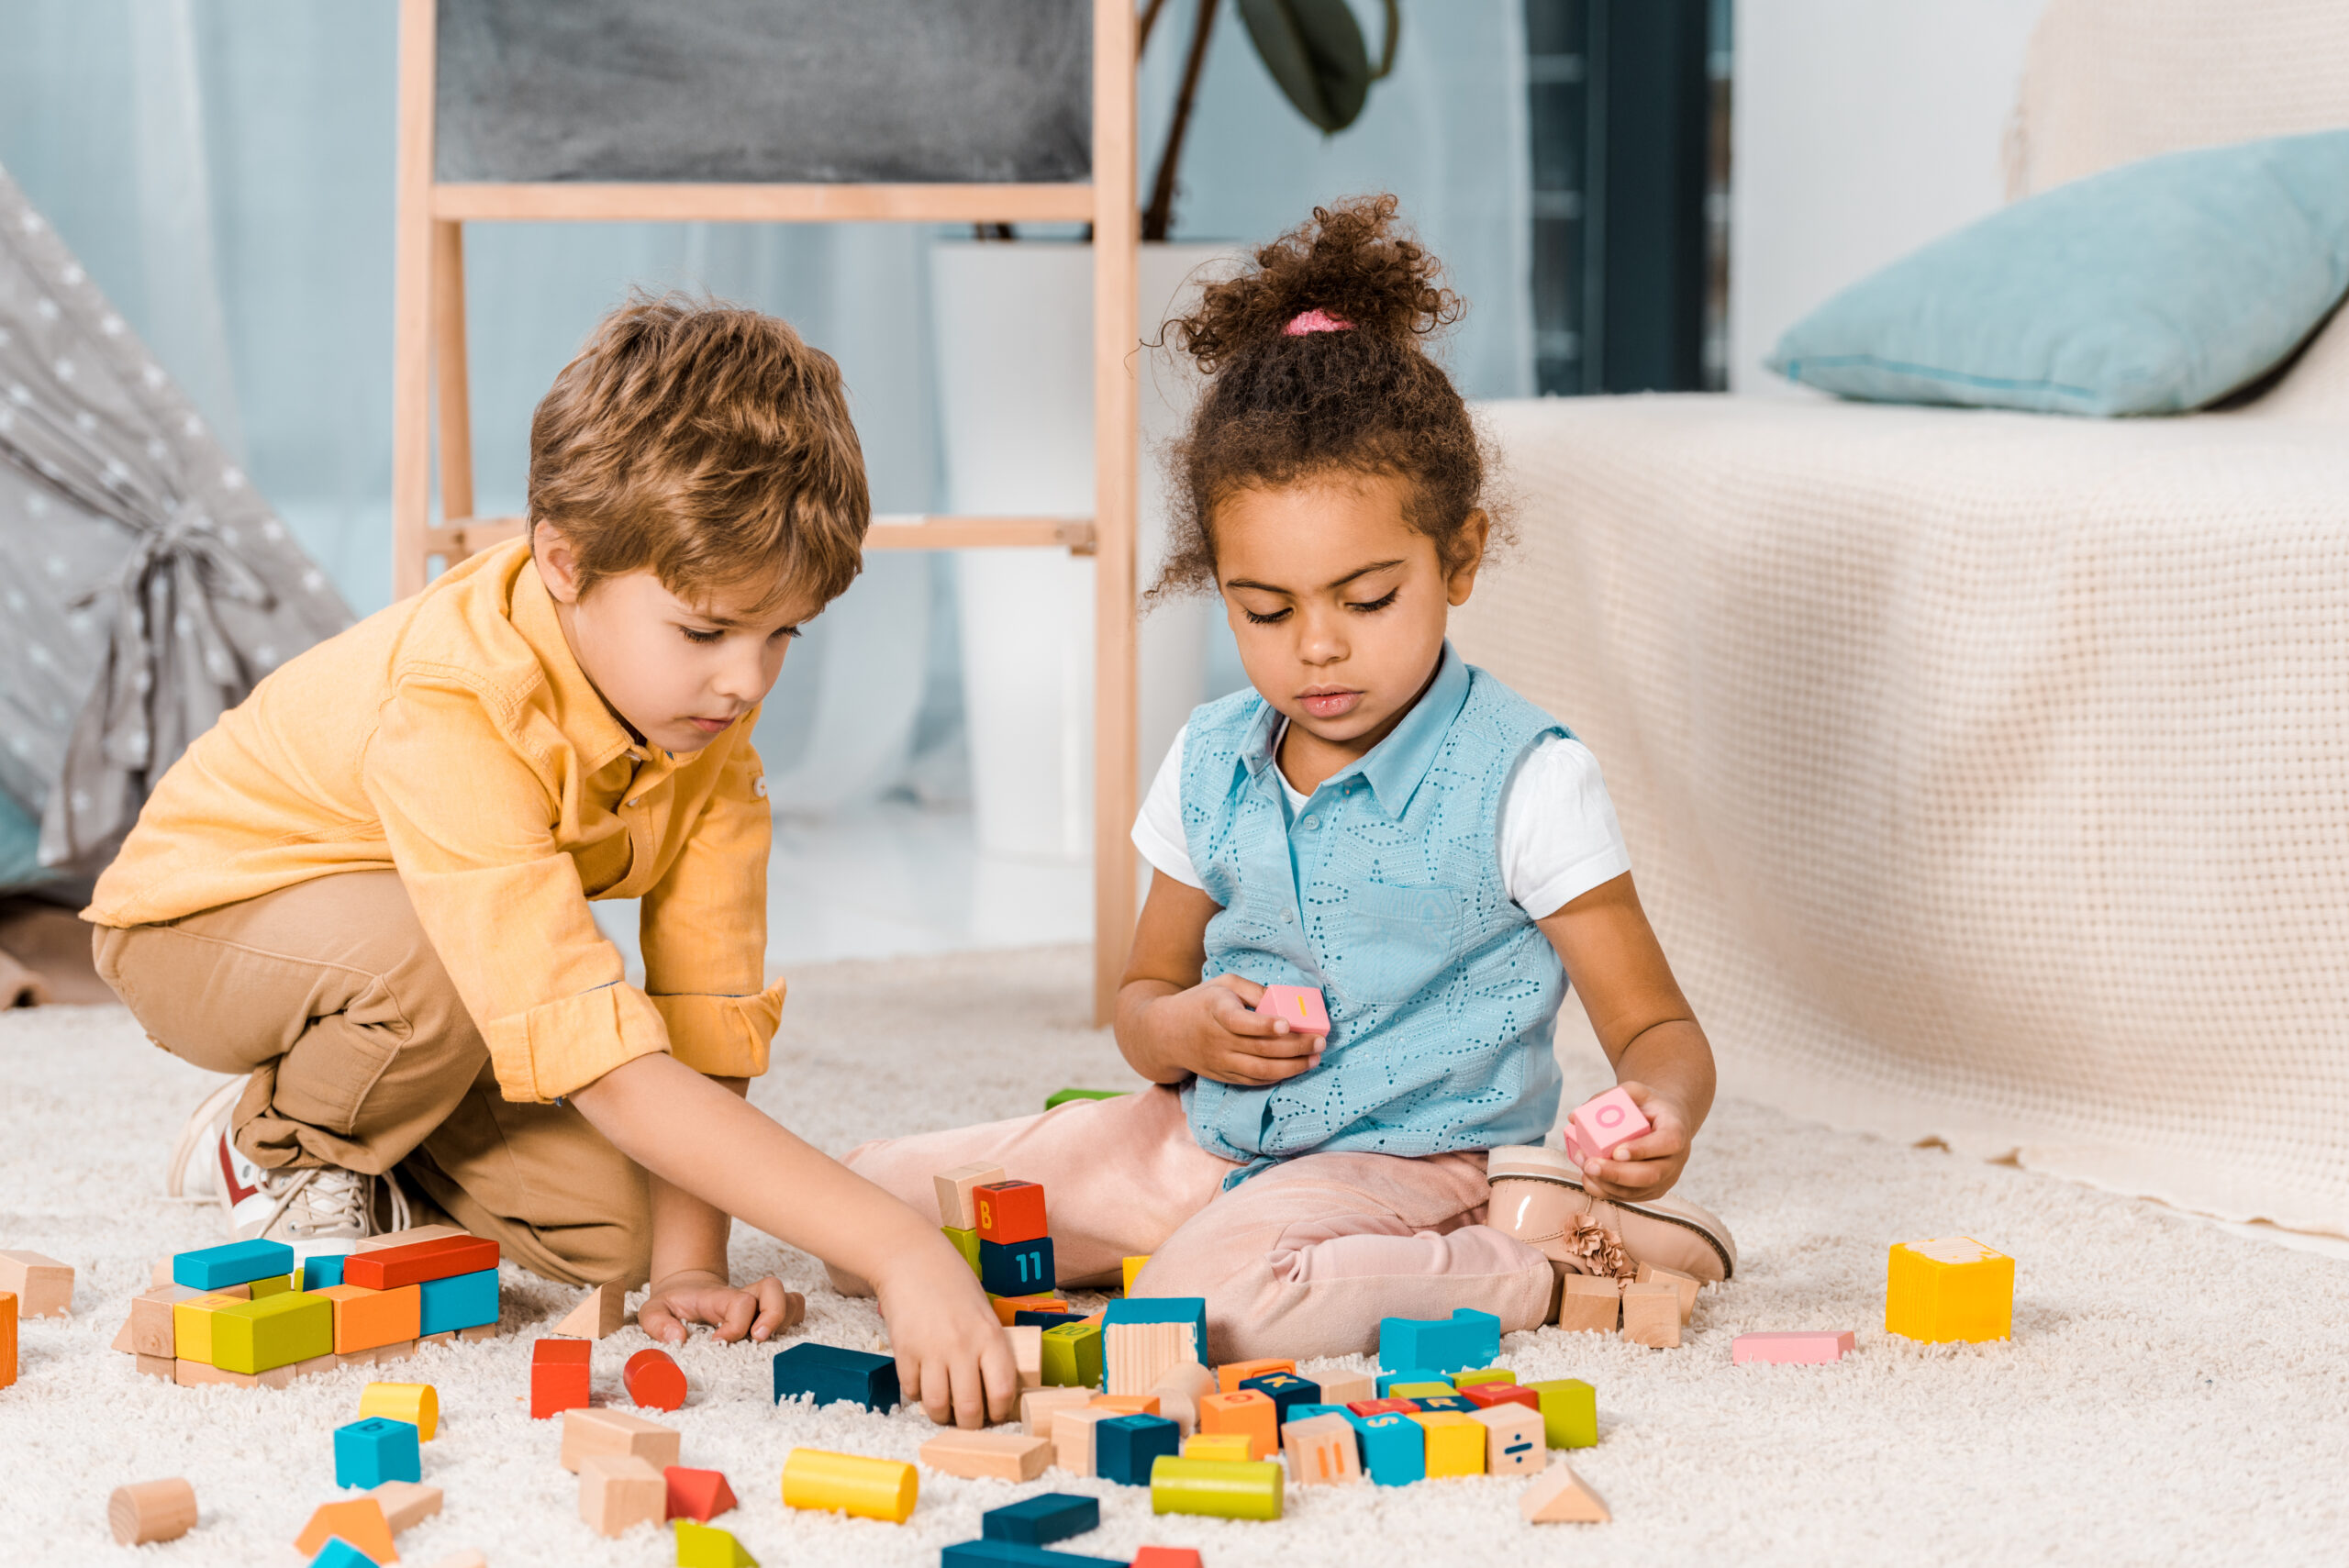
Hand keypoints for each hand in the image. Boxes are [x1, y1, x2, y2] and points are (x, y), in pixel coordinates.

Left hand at [637, 1269, 804, 1345]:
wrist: (685, 1287)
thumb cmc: (673, 1302)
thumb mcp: (653, 1309)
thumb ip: (658, 1323)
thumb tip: (678, 1338)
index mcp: (718, 1297)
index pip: (741, 1302)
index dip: (736, 1325)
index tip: (717, 1342)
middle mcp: (744, 1296)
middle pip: (774, 1289)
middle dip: (772, 1316)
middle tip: (756, 1338)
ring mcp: (758, 1302)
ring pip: (790, 1299)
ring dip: (784, 1320)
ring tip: (763, 1340)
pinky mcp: (766, 1310)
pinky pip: (794, 1308)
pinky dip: (793, 1321)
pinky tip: (774, 1336)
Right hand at [871, 1239, 1021, 1428]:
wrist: (911, 1260)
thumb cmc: (952, 1282)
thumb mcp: (984, 1311)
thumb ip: (989, 1345)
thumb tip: (992, 1385)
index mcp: (990, 1336)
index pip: (1002, 1391)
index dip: (999, 1412)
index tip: (994, 1415)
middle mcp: (963, 1347)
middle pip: (969, 1408)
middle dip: (969, 1424)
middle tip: (967, 1422)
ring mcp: (932, 1351)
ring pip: (938, 1406)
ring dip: (941, 1416)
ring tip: (943, 1411)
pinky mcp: (904, 1352)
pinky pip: (912, 1390)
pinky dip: (916, 1395)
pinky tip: (922, 1385)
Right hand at [1158, 973, 1323, 1087]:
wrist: (1166, 1034)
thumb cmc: (1201, 1002)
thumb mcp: (1223, 984)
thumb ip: (1253, 989)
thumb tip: (1285, 1000)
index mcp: (1216, 1011)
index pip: (1241, 1022)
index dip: (1264, 1025)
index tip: (1287, 1024)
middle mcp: (1218, 1040)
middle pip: (1260, 1050)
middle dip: (1295, 1047)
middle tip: (1320, 1041)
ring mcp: (1220, 1062)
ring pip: (1260, 1071)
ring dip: (1292, 1067)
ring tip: (1314, 1058)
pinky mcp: (1224, 1076)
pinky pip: (1254, 1081)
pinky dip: (1277, 1077)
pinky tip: (1296, 1068)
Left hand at [1574, 1081, 1692, 1201]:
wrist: (1667, 1124)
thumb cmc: (1649, 1106)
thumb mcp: (1637, 1091)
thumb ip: (1610, 1096)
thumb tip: (1573, 1118)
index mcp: (1676, 1131)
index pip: (1667, 1143)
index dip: (1642, 1150)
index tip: (1616, 1152)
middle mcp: (1675, 1160)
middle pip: (1650, 1175)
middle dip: (1616, 1173)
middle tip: (1589, 1164)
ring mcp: (1665, 1179)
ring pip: (1636, 1190)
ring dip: (1606, 1182)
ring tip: (1583, 1166)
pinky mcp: (1651, 1191)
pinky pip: (1629, 1197)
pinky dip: (1606, 1190)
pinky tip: (1588, 1178)